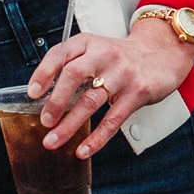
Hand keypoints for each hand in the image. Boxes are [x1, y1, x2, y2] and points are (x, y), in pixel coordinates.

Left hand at [27, 17, 193, 156]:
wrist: (161, 54)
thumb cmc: (119, 57)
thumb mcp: (94, 50)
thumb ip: (72, 66)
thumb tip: (42, 98)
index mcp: (88, 42)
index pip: (60, 54)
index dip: (43, 73)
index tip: (32, 93)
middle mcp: (104, 55)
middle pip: (74, 74)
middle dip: (56, 100)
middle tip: (45, 121)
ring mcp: (122, 74)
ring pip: (91, 101)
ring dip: (70, 124)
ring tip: (53, 141)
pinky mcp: (137, 93)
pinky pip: (112, 120)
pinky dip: (96, 138)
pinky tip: (83, 150)